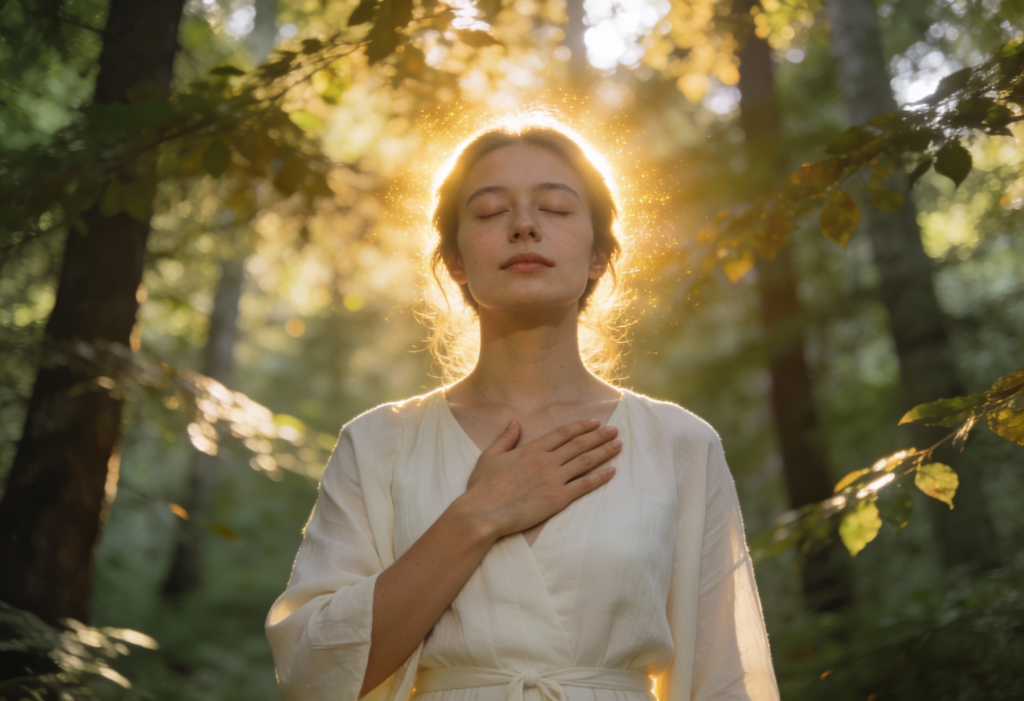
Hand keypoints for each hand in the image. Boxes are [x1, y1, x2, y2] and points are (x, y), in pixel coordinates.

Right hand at [459, 419, 620, 540]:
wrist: (484, 513)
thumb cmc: (483, 487)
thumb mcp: (490, 456)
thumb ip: (505, 438)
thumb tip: (515, 423)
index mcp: (531, 449)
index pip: (563, 433)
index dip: (581, 427)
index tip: (595, 423)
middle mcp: (546, 461)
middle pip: (579, 444)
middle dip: (599, 436)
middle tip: (615, 430)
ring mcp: (554, 479)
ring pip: (585, 461)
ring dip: (603, 452)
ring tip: (618, 445)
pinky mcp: (558, 499)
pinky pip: (584, 485)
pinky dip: (600, 477)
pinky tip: (612, 471)